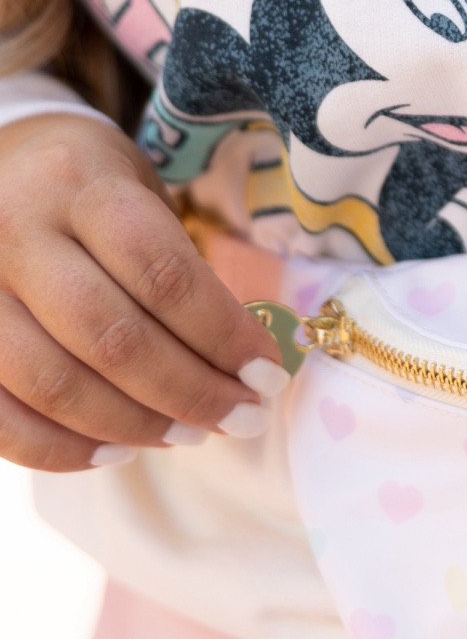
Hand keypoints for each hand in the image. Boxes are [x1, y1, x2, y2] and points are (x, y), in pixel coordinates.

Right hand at [0, 114, 288, 472]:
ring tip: (190, 435)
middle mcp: (15, 232)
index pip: (163, 275)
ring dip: (135, 426)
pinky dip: (60, 450)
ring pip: (55, 384)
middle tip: (242, 418)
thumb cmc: (89, 188)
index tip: (267, 375)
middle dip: (190, 393)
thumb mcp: (141, 193)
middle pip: (113, 339)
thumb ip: (180, 267)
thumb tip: (242, 366)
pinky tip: (116, 453)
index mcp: (79, 185)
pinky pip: (0, 418)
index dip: (223, 336)